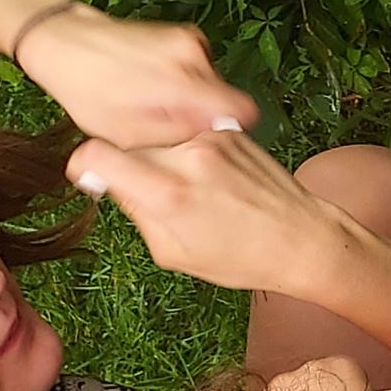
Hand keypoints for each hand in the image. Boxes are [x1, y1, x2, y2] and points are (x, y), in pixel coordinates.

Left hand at [17, 5, 258, 149]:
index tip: (205, 142)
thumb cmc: (87, 91)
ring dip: (191, 100)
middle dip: (203, 117)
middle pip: (226, 100)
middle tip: (166, 127)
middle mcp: (194, 56)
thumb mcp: (125, 135)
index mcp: (183, 83)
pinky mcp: (185, 33)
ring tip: (152, 105)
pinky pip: (199, 69)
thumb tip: (210, 149)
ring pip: (213, 86)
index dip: (228, 133)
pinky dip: (183, 82)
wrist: (65, 40)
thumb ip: (172, 143)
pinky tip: (151, 86)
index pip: (243, 113)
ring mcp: (191, 40)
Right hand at [68, 126, 349, 297]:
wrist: (303, 237)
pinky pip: (192, 139)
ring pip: (163, 142)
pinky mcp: (231, 132)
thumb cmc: (238, 258)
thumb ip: (138, 211)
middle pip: (131, 147)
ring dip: (167, 162)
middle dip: (133, 169)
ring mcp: (212, 139)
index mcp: (166, 192)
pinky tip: (219, 183)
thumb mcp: (173, 251)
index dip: (87, 166)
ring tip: (198, 194)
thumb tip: (111, 181)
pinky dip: (194, 157)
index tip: (91, 177)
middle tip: (158, 198)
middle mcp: (188, 157)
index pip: (97, 153)